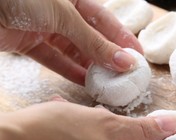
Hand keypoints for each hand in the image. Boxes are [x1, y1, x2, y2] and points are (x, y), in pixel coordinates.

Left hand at [0, 0, 142, 84]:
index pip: (105, 20)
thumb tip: (123, 61)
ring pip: (74, 51)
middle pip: (91, 38)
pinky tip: (84, 82)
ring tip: (107, 82)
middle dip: (108, 57)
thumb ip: (94, 42)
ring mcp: (44, 27)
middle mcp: (60, 12)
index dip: (122, 39)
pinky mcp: (28, 43)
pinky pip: (54, 60)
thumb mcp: (64, 16)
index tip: (138, 57)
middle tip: (125, 75)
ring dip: (90, 67)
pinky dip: (69, 71)